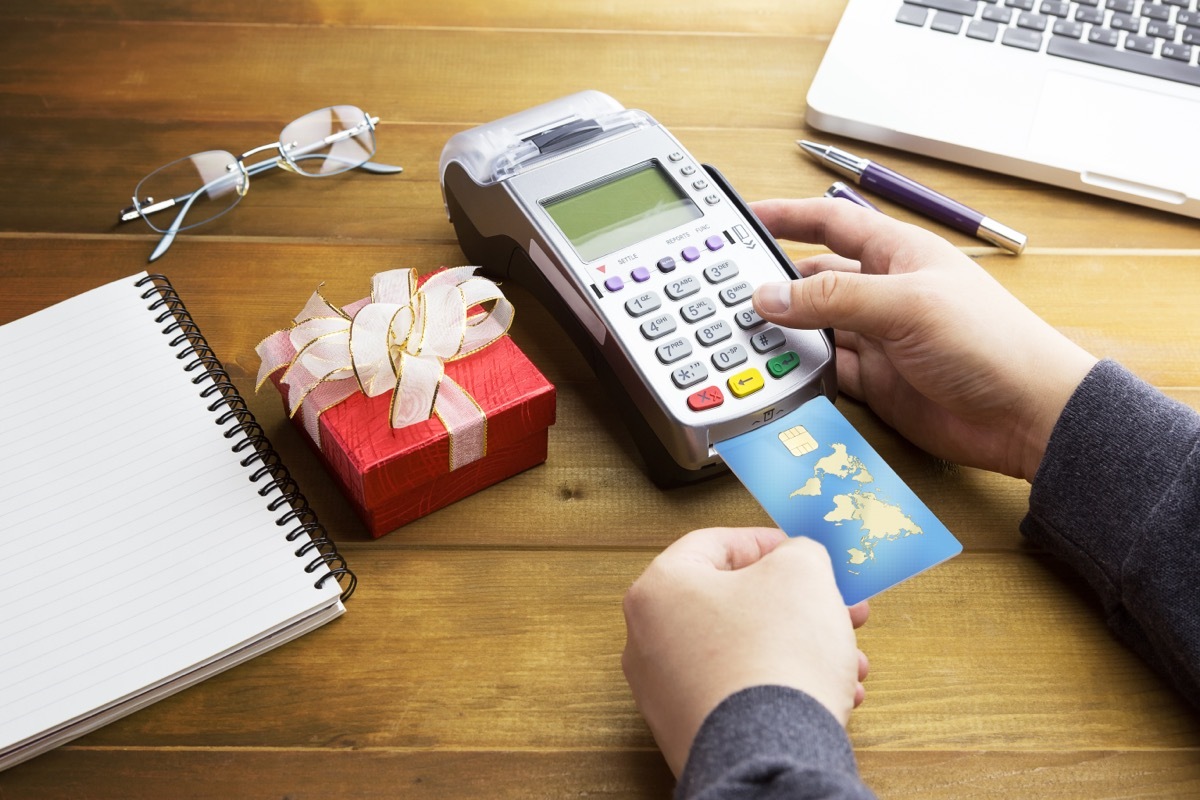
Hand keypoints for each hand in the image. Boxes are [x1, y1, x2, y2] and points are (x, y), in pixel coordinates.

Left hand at [621, 527, 869, 777]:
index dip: (766, 542)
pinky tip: (833, 695)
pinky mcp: (690, 730)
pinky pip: (741, 693)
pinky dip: (784, 685)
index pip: (714, 544)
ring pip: (744, 650)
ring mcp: (665, 690)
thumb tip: (797, 560)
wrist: (768, 752)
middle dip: (799, 604)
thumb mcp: (802, 572)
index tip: (801, 550)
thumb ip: (798, 552)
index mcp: (658, 589)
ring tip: (850, 660)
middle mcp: (648, 639)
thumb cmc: (774, 655)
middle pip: (734, 603)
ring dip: (802, 647)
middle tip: (840, 606)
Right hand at [750, 198, 1097, 480]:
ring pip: (813, 328)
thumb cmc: (989, 343)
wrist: (1026, 414)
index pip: (831, 223)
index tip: (744, 218)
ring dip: (782, 333)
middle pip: (813, 280)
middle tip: (726, 291)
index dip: (788, 216)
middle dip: (773, 284)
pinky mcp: (875, 382)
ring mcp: (878, 339)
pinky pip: (823, 370)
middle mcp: (883, 293)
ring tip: (741, 335)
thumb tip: (771, 295)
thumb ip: (833, 299)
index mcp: (897, 254)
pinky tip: (776, 372)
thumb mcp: (906, 305)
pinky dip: (798, 371)